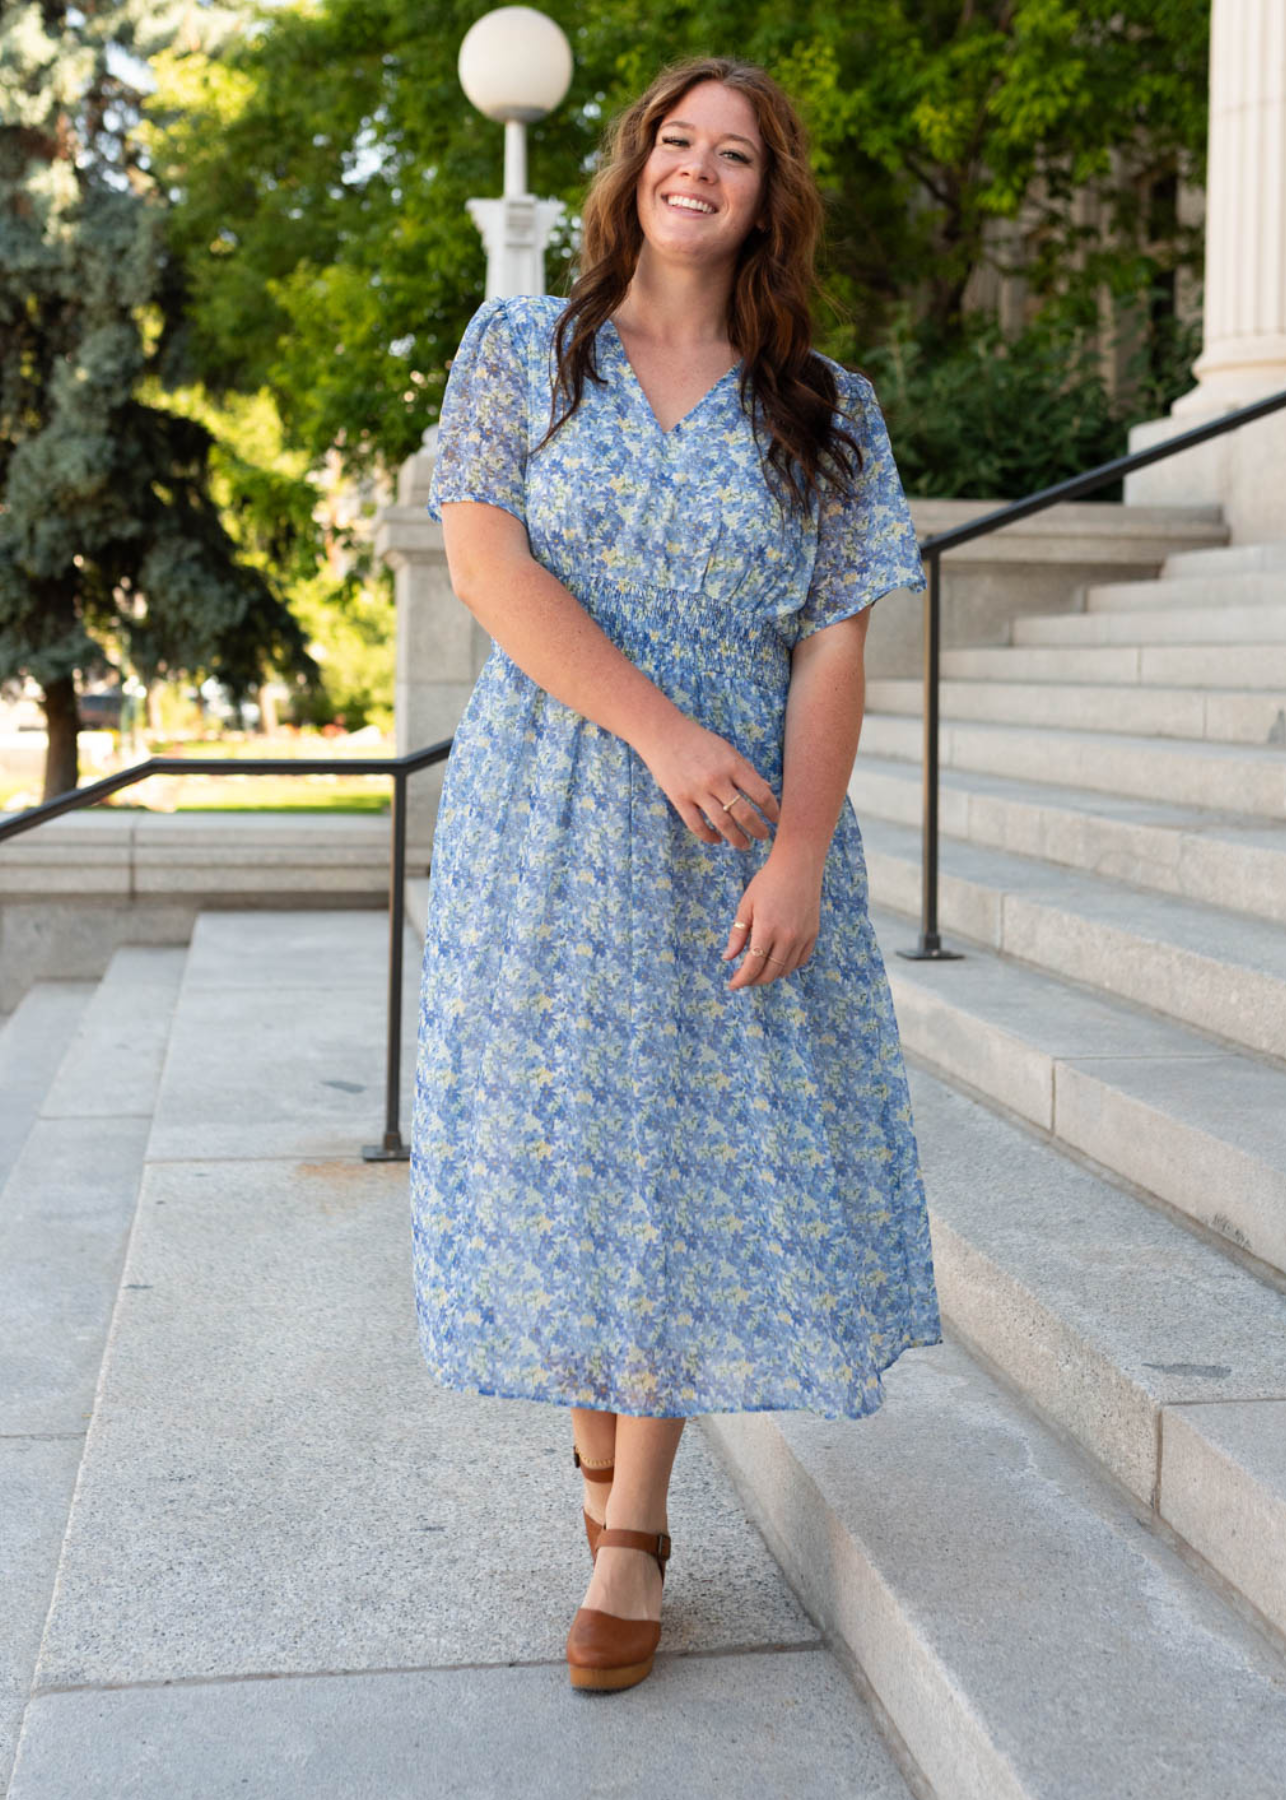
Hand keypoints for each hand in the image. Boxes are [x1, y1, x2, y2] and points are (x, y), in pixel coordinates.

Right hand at [637, 717, 779, 849]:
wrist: (664, 735)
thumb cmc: (700, 742)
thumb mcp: (728, 750)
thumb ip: (748, 770)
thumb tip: (768, 790)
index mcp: (732, 765)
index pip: (761, 794)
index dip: (772, 810)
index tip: (775, 819)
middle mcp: (716, 779)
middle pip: (744, 813)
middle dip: (758, 829)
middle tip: (763, 836)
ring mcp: (697, 791)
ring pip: (722, 824)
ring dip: (737, 839)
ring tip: (745, 845)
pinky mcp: (679, 799)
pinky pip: (697, 825)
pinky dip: (709, 837)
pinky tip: (718, 840)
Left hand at [722, 851, 822, 988]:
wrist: (798, 866)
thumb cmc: (767, 882)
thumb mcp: (746, 905)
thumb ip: (737, 934)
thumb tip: (728, 958)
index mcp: (767, 929)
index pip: (753, 965)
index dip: (741, 979)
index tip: (732, 985)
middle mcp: (788, 936)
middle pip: (769, 973)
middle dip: (753, 981)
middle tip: (742, 979)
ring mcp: (803, 937)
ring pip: (785, 970)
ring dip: (770, 975)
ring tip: (757, 971)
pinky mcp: (813, 934)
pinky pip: (800, 960)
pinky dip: (787, 967)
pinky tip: (776, 962)